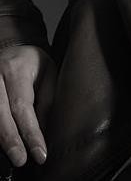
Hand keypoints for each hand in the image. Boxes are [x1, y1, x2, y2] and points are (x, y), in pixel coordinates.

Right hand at [0, 46, 55, 167]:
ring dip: (0, 139)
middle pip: (1, 115)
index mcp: (16, 70)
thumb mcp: (48, 74)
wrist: (12, 48)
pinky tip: (1, 145)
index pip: (23, 107)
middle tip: (21, 160)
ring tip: (13, 155)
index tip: (40, 153)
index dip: (31, 133)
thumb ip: (46, 101)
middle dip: (11, 141)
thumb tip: (44, 132)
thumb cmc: (34, 64)